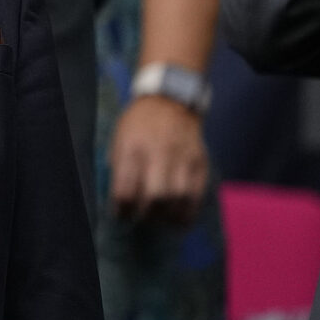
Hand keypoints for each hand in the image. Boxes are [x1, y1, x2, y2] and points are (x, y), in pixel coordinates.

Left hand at [108, 94, 207, 224]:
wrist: (170, 100)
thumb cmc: (138, 122)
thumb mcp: (118, 138)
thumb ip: (119, 167)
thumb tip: (119, 200)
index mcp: (132, 146)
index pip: (126, 187)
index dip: (122, 208)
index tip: (120, 214)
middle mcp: (159, 152)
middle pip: (156, 195)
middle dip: (146, 214)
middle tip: (140, 218)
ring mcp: (183, 157)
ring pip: (179, 198)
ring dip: (167, 216)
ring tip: (159, 219)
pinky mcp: (201, 162)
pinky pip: (197, 194)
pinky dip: (188, 212)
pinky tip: (178, 219)